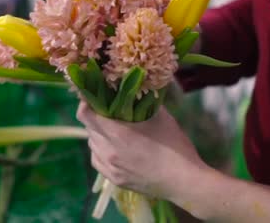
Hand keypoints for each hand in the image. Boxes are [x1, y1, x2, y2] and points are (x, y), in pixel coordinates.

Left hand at [76, 102, 209, 200]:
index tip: (92, 94)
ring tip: (112, 129)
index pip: (85, 114)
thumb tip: (136, 87)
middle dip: (94, 116)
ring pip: (92, 145)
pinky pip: (97, 160)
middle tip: (106, 109)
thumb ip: (145, 101)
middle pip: (88, 128)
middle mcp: (108, 151)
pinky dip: (100, 151)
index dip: (85, 101)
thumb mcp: (162, 117)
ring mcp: (110, 168)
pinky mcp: (114, 180)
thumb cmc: (174, 147)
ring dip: (98, 134)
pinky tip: (113, 148)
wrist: (184, 181)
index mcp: (117, 133)